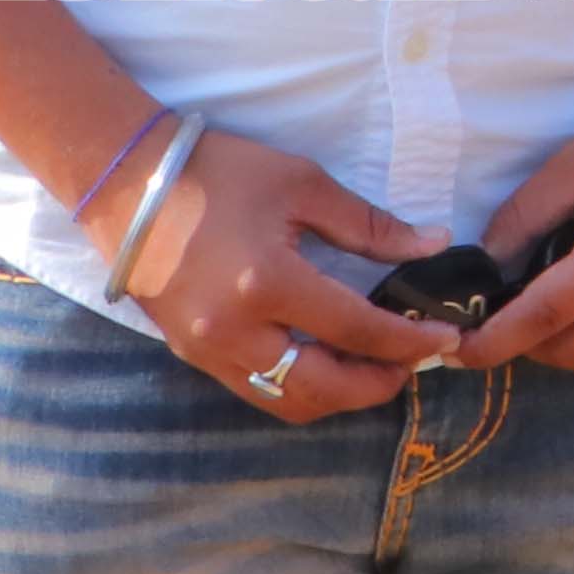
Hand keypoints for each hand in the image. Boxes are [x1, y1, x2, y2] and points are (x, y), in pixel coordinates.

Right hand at [113, 129, 462, 417]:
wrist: (127, 184)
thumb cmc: (219, 173)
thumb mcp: (303, 185)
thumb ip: (370, 225)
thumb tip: (432, 245)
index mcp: (267, 284)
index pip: (356, 331)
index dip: (409, 342)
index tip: (447, 340)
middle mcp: (234, 330)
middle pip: (323, 388)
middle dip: (378, 384)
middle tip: (415, 363)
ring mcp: (207, 349)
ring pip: (286, 401)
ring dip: (338, 394)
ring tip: (375, 366)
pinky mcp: (190, 353)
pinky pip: (255, 390)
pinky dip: (298, 386)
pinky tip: (325, 361)